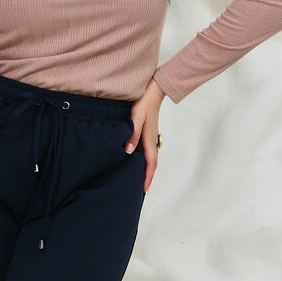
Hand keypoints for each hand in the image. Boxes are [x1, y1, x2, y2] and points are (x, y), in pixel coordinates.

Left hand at [125, 77, 165, 196]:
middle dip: (147, 177)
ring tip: (138, 179)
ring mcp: (151, 136)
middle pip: (151, 164)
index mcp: (149, 139)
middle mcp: (151, 140)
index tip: (144, 190)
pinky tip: (136, 160)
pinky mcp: (148, 132)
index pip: (150, 164)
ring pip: (149, 157)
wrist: (153, 90)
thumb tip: (128, 151)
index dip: (147, 178)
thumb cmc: (143, 102)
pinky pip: (147, 150)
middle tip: (141, 190)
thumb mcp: (135, 118)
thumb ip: (132, 134)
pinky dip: (144, 160)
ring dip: (146, 169)